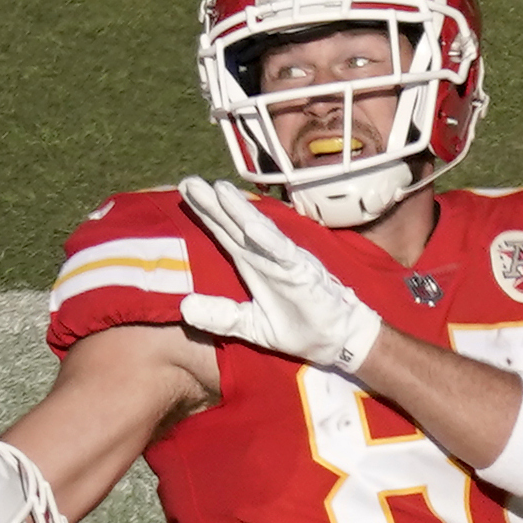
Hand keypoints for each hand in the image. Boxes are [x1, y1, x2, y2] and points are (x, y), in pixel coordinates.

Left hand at [174, 177, 381, 376]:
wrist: (338, 340)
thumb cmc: (300, 327)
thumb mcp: (251, 326)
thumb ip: (221, 315)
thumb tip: (185, 308)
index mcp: (253, 264)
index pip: (225, 233)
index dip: (206, 213)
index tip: (185, 192)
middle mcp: (266, 256)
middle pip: (235, 225)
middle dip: (213, 203)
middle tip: (189, 181)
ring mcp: (284, 260)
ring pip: (257, 230)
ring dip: (238, 210)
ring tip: (217, 189)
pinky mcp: (302, 271)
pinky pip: (282, 252)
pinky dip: (267, 238)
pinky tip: (250, 225)